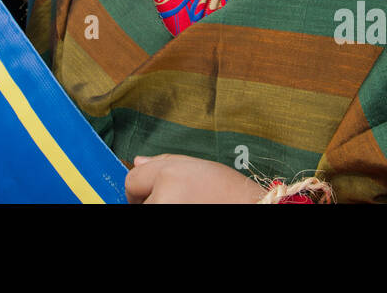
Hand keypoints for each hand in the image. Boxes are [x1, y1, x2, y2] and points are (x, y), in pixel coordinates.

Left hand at [124, 154, 265, 203]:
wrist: (255, 210)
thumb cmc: (230, 194)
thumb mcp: (199, 167)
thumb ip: (164, 162)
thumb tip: (136, 161)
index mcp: (169, 177)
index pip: (131, 181)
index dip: (142, 187)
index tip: (151, 192)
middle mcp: (164, 200)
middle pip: (139, 201)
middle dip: (152, 200)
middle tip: (182, 199)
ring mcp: (168, 213)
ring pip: (149, 210)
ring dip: (161, 207)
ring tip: (190, 205)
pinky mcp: (170, 224)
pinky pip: (159, 217)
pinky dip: (167, 213)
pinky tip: (193, 209)